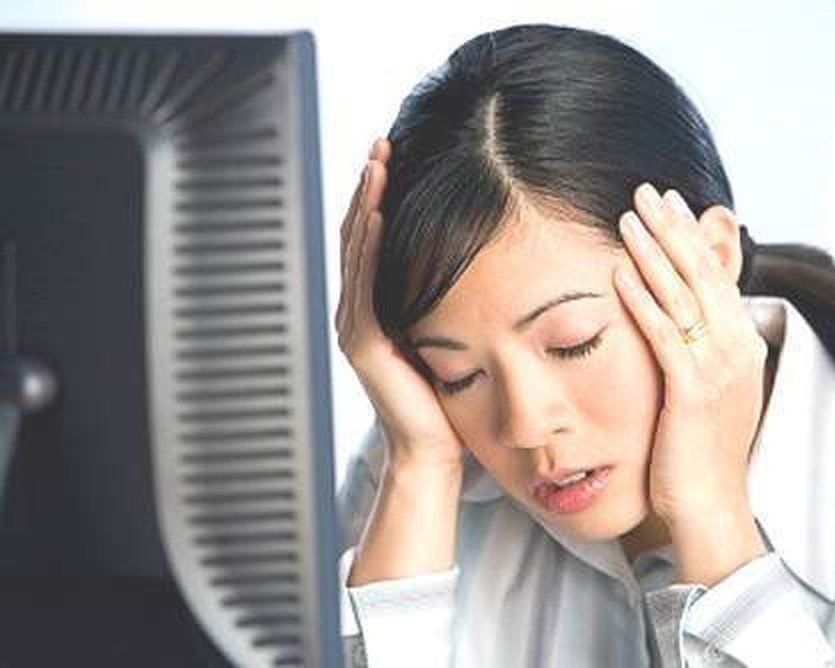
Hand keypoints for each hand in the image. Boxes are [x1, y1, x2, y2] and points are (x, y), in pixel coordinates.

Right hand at [336, 138, 465, 471]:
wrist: (434, 451)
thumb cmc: (447, 398)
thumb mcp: (445, 334)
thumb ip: (442, 299)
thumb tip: (470, 259)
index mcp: (376, 307)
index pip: (372, 239)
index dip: (378, 196)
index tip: (394, 156)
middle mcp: (359, 311)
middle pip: (357, 235)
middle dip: (368, 188)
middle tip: (381, 144)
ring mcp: (357, 326)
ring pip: (356, 251)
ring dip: (365, 204)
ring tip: (376, 163)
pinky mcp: (366, 342)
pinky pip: (366, 284)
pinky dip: (369, 248)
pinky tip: (376, 214)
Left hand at [612, 184, 768, 523]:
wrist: (713, 507)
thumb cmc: (701, 452)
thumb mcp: (710, 391)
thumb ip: (700, 350)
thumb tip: (685, 319)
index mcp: (742, 345)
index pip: (716, 276)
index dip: (692, 237)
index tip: (669, 204)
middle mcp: (736, 349)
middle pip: (702, 273)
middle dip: (673, 228)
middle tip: (646, 190)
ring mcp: (717, 368)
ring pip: (684, 294)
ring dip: (654, 250)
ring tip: (626, 215)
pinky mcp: (691, 391)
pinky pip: (663, 334)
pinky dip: (642, 299)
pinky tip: (619, 272)